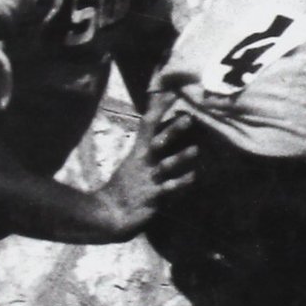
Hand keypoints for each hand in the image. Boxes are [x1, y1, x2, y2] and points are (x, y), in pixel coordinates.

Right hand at [94, 95, 198, 236]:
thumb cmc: (125, 186)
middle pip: (157, 141)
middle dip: (173, 130)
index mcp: (138, 151)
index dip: (159, 108)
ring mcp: (147, 179)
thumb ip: (149, 147)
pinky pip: (167, 189)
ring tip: (196, 150)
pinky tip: (193, 177)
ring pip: (164, 165)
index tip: (172, 91)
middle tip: (189, 117)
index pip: (148, 123)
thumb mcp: (135, 162)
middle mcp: (143, 162)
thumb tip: (164, 131)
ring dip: (180, 158)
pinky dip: (180, 183)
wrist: (109, 213)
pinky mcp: (151, 196)